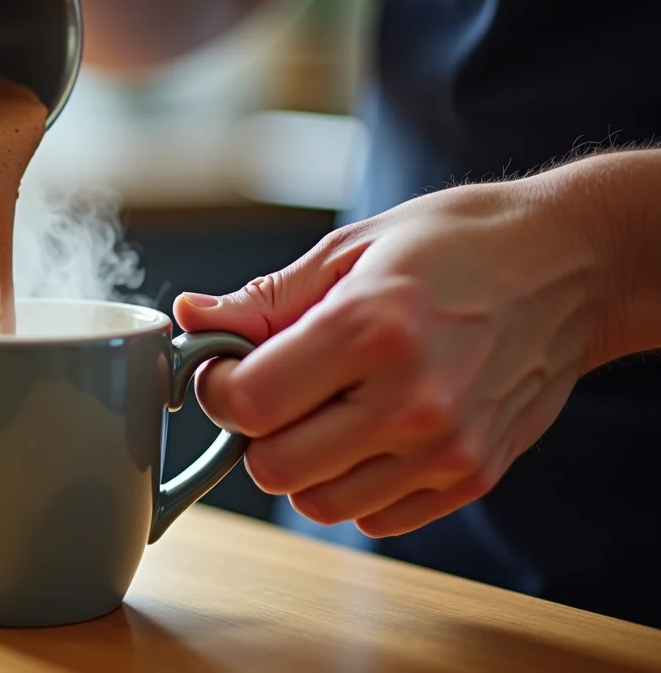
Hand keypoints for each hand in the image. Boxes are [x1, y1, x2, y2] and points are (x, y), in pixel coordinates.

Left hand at [173, 178, 609, 537]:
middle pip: (273, 467)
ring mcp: (448, 448)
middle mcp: (412, 400)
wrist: (571, 266)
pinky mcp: (472, 477)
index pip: (247, 403)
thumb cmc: (457, 244)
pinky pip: (374, 517)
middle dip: (254, 431)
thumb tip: (190, 317)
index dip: (217, 389)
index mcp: (372, 328)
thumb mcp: (351, 250)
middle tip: (274, 391)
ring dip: (302, 464)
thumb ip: (263, 299)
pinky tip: (370, 431)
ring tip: (326, 409)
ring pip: (319, 503)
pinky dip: (354, 484)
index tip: (227, 369)